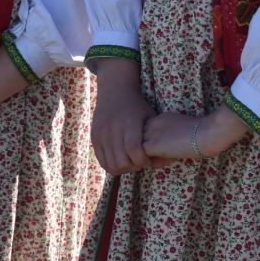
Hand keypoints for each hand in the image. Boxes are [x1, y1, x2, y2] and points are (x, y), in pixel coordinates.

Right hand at [90, 57, 153, 174]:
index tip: (148, 160)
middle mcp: (112, 128)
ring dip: (122, 168)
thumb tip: (165, 161)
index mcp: (129, 122)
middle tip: (139, 162)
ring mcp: (101, 133)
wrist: (115, 92)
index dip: (142, 160)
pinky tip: (120, 160)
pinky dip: (111, 165)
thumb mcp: (150, 118)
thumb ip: (155, 139)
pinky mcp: (94, 137)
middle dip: (133, 166)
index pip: (134, 149)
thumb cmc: (137, 107)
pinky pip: (101, 160)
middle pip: (121, 160)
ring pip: (111, 164)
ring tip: (130, 162)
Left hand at [143, 107, 249, 161]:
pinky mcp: (152, 145)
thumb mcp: (183, 129)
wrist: (207, 132)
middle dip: (145, 150)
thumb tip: (168, 148)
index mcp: (159, 118)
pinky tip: (165, 161)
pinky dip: (150, 162)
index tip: (164, 148)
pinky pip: (141, 156)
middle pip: (139, 139)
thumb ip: (173, 135)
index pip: (146, 131)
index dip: (152, 142)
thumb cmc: (203, 132)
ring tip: (161, 160)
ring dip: (146, 156)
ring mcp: (150, 134)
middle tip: (159, 157)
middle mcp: (151, 123)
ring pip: (137, 148)